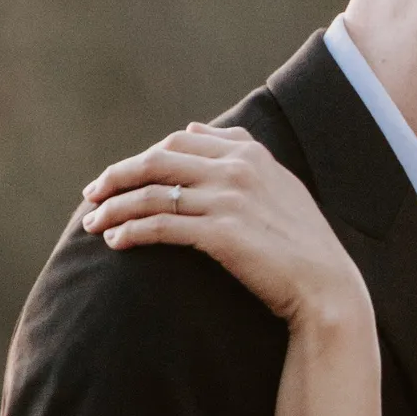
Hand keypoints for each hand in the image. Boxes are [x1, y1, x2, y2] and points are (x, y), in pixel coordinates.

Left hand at [80, 124, 370, 334]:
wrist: (325, 285)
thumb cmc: (302, 242)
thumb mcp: (278, 184)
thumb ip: (238, 152)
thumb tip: (193, 130)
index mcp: (250, 153)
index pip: (180, 142)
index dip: (142, 157)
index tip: (121, 177)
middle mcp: (237, 169)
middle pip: (157, 160)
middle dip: (116, 176)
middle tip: (92, 195)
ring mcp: (229, 199)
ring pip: (151, 194)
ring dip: (113, 207)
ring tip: (91, 223)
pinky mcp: (221, 234)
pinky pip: (159, 225)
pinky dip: (130, 230)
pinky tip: (115, 241)